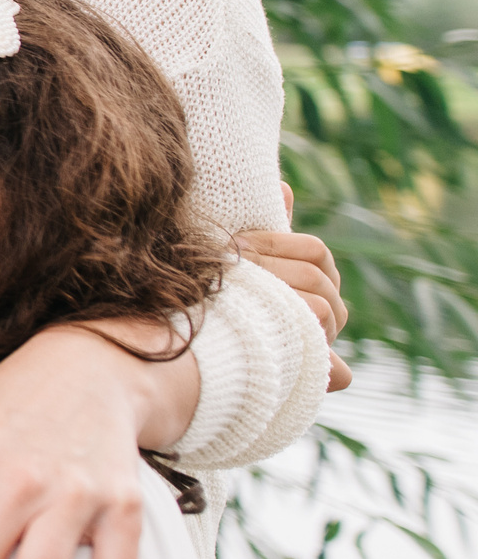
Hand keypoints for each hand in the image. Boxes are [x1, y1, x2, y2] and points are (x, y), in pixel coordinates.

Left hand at [238, 182, 350, 389]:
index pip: (314, 250)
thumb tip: (282, 187)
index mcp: (320, 275)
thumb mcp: (253, 262)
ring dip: (278, 304)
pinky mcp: (327, 371)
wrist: (224, 356)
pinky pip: (331, 363)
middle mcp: (333, 306)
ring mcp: (329, 337)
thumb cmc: (238, 298)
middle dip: (268, 270)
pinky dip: (311, 355)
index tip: (235, 244)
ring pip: (320, 310)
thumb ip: (270, 230)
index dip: (274, 243)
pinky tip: (278, 344)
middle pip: (315, 277)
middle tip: (229, 269)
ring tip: (239, 298)